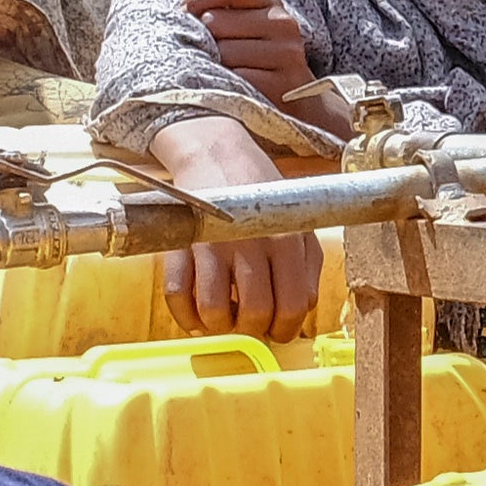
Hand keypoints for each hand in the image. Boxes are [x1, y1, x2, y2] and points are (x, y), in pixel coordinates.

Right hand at [144, 112, 319, 337]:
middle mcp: (250, 244)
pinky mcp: (181, 245)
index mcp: (286, 241)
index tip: (276, 330)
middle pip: (253, 314)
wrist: (218, 154)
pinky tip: (195, 314)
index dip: (285, 329)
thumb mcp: (298, 223)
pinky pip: (177, 295)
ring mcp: (212, 246)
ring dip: (218, 326)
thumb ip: (308, 268)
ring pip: (214, 311)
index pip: (292, 306)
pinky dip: (184, 315)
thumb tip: (302, 311)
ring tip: (223, 317)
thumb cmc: (259, 194)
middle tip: (247, 323)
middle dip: (251, 329)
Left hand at [185, 0, 314, 100]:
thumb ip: (217, 11)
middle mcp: (282, 24)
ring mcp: (286, 54)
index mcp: (271, 4)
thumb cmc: (257, 60)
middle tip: (209, 55)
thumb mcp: (245, 28)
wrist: (295, 101)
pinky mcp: (282, 84)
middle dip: (204, 39)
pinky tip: (233, 88)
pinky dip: (228, 85)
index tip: (183, 14)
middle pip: (216, 20)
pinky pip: (237, 78)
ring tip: (223, 74)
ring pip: (223, 52)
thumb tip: (180, 10)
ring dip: (214, 65)